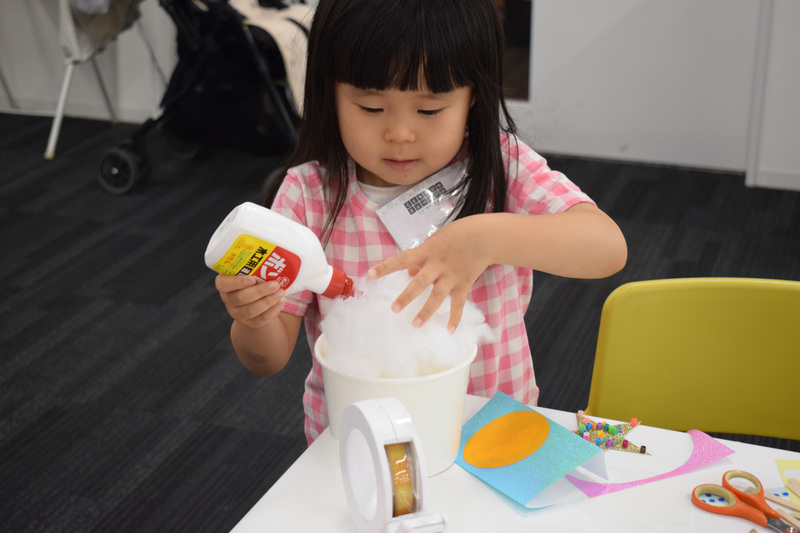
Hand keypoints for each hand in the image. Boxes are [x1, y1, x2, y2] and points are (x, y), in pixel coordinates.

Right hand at [215, 274, 285, 328]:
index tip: (252, 279)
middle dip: (260, 291)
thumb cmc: (253, 281)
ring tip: (281, 292)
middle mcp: (228, 300)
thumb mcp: (248, 273)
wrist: (256, 302)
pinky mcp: (250, 322)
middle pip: (241, 297)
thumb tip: (271, 257)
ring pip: (252, 310)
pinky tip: (281, 300)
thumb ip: (254, 267)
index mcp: (224, 284)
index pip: (223, 284)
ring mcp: (238, 313)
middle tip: (275, 284)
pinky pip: (262, 318)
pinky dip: (273, 309)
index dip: (237, 282)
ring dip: (268, 300)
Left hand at [368, 217, 488, 331]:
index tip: (370, 274)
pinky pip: (458, 304)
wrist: (484, 237)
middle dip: (407, 296)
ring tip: (415, 324)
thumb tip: (408, 273)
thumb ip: (421, 258)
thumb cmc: (456, 235)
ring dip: (426, 311)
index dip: (385, 267)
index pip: (401, 259)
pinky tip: (450, 330)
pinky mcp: (464, 284)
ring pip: (437, 296)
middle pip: (419, 282)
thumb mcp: (435, 241)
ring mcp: (451, 276)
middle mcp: (437, 265)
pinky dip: (455, 317)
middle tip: (394, 309)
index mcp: (426, 252)